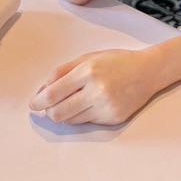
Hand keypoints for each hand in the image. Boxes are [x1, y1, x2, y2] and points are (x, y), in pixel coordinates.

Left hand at [29, 48, 157, 125]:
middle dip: (48, 112)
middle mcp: (96, 91)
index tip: (33, 104)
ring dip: (64, 114)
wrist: (147, 71)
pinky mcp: (112, 119)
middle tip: (47, 107)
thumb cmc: (115, 61)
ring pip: (71, 121)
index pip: (54, 94)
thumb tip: (41, 91)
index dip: (39, 101)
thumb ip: (62, 72)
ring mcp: (105, 108)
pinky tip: (89, 104)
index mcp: (88, 71)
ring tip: (70, 103)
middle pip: (58, 113)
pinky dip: (81, 115)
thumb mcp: (88, 58)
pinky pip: (87, 122)